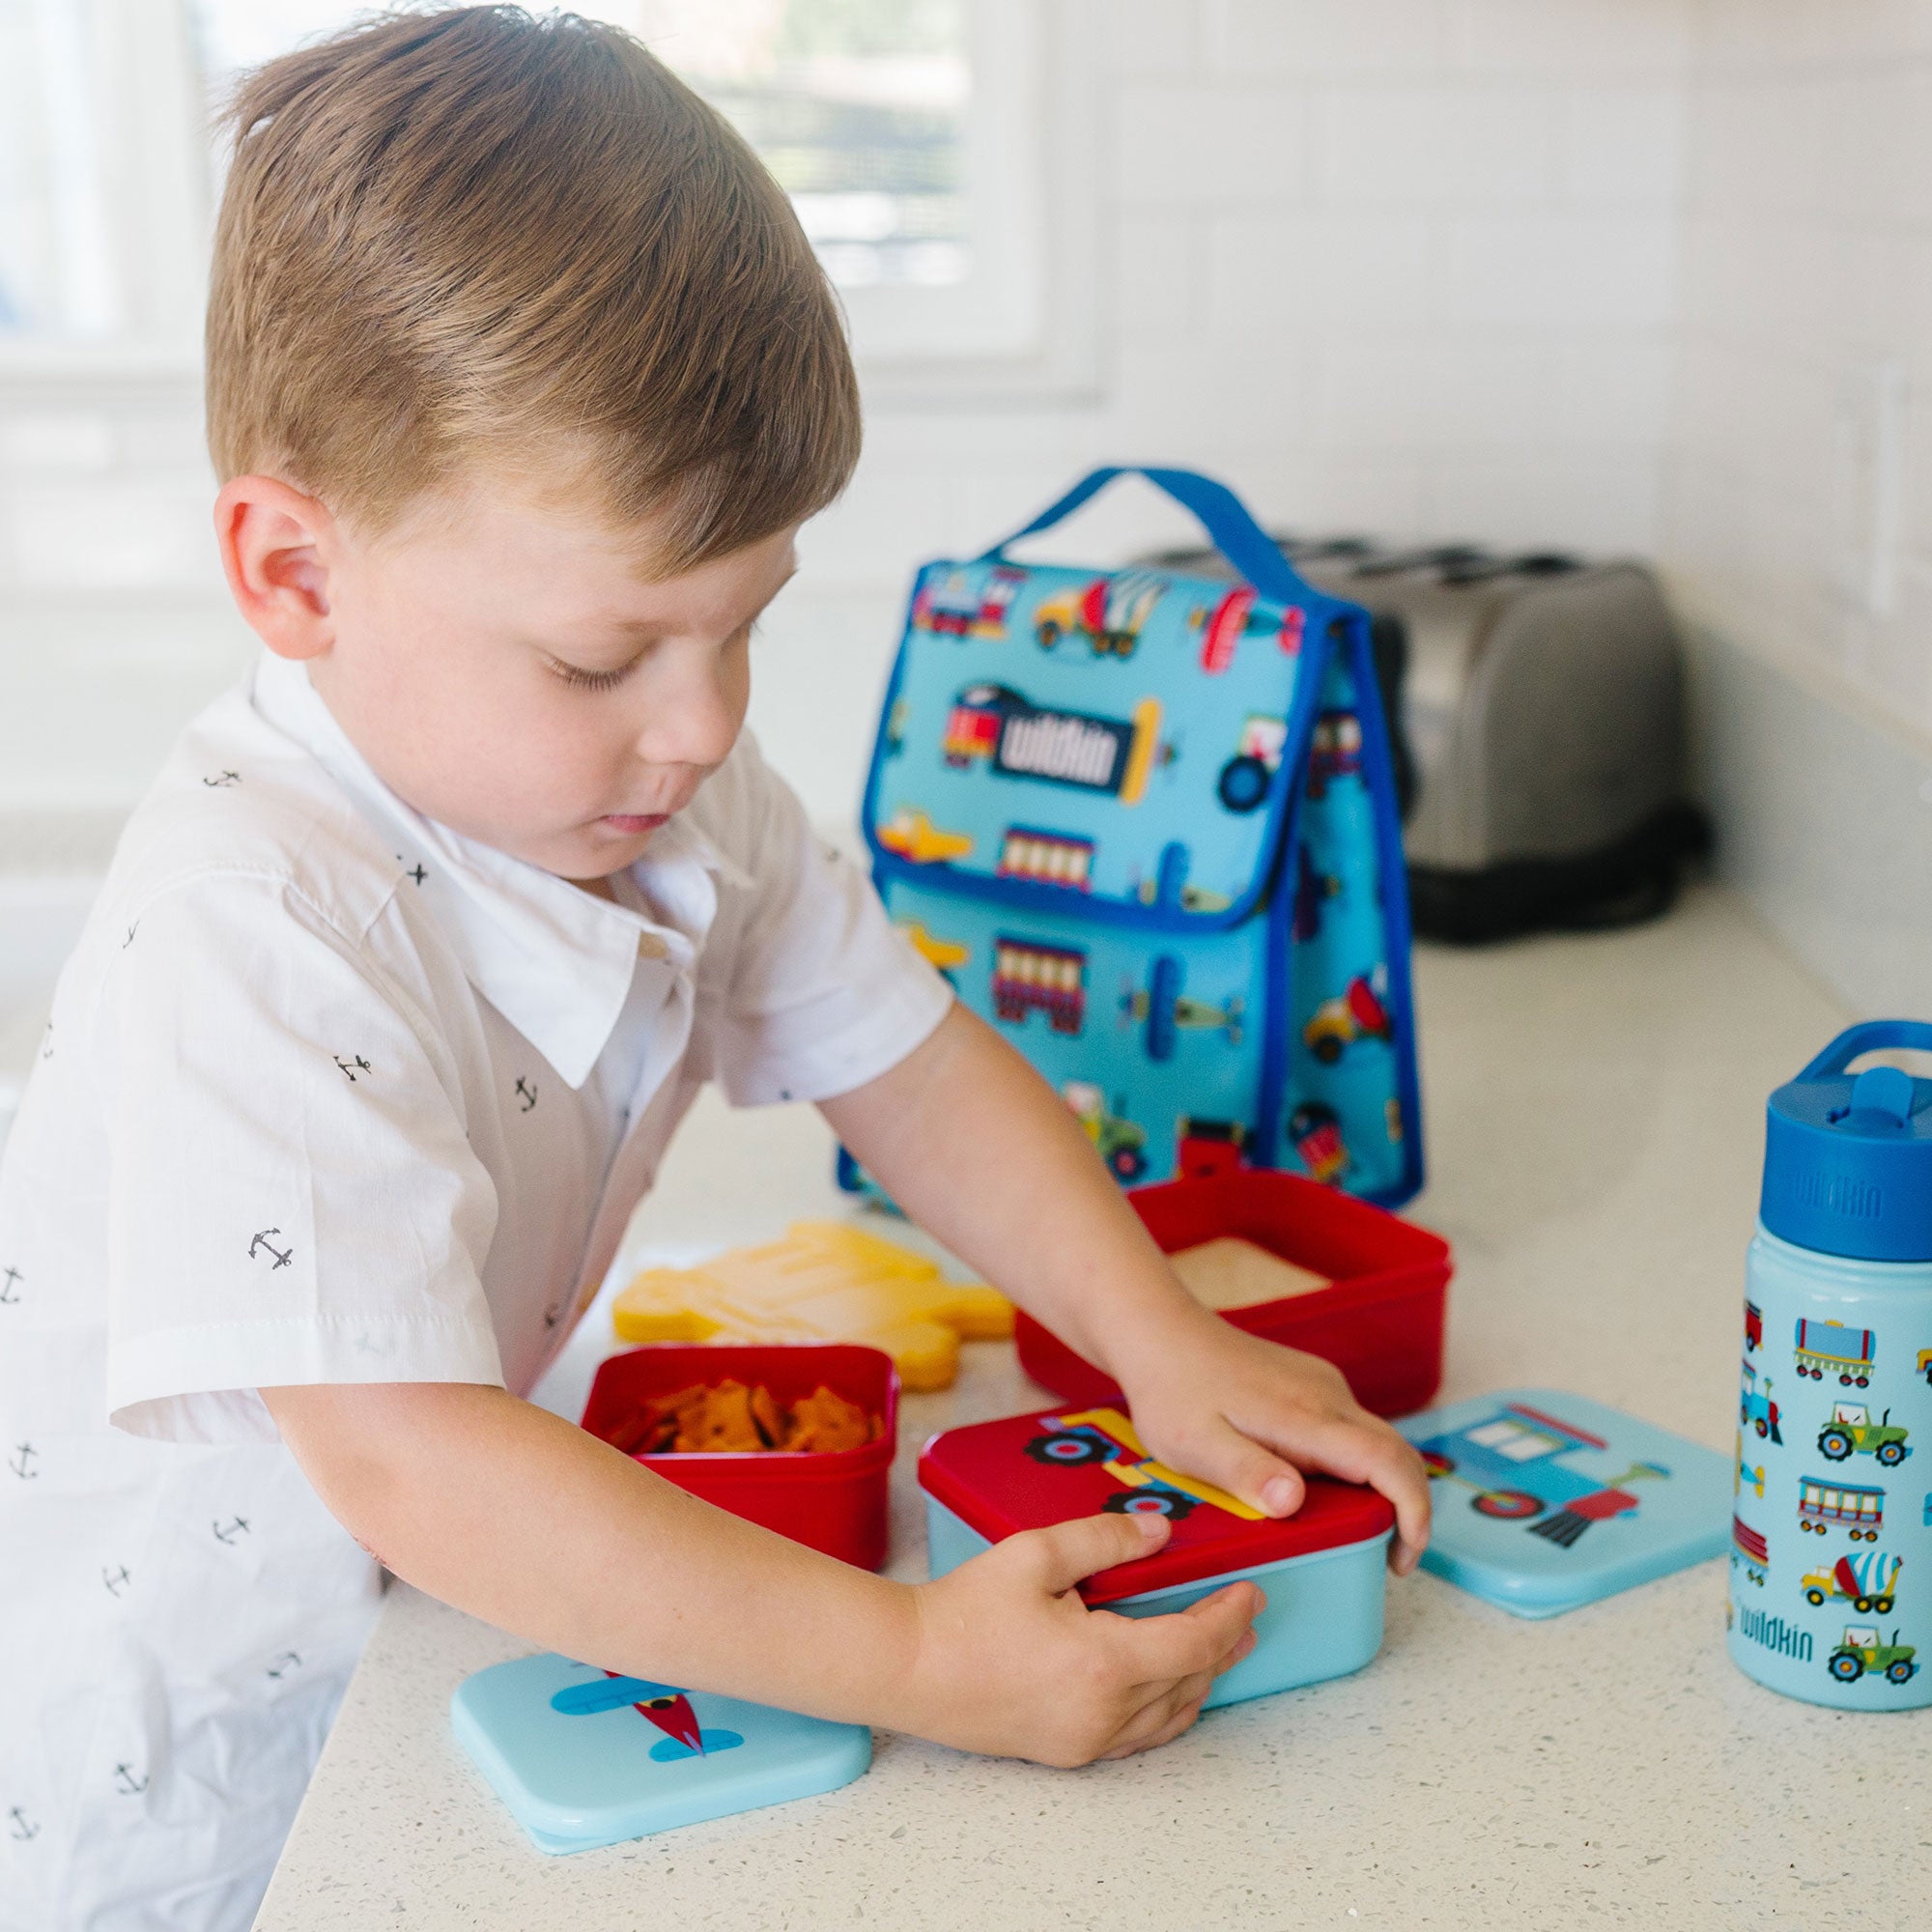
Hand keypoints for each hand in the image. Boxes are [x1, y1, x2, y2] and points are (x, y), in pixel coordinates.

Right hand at [892, 1511, 1260, 1766]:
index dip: (1229, 1616)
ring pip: (1170, 1716)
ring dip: (1202, 1680)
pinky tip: (1171, 1688)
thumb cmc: (965, 1611)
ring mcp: (1086, 1740)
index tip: (1250, 1590)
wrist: (908, 1667)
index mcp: (1103, 1664)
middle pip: (1191, 1681)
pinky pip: (1140, 1736)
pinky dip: (1169, 1709)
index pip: (1194, 1643)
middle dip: (1225, 1645)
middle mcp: (1104, 1713)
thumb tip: (1160, 1533)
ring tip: (1222, 1649)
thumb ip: (1105, 1539)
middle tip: (1247, 1615)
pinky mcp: (1068, 1751)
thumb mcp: (1036, 1553)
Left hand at [1113, 1313, 1431, 1573]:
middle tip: (1389, 1560)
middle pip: (1397, 1452)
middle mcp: (1326, 1395)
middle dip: (1409, 1509)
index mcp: (1304, 1414)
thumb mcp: (1194, 1445)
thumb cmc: (1174, 1392)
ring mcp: (1322, 1385)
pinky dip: (1361, 1467)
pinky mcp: (1312, 1384)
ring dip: (1385, 1488)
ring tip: (1360, 1534)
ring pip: (1378, 1439)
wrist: (1162, 1333)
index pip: (1387, 1460)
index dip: (1411, 1511)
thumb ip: (1245, 1472)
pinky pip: (1353, 1429)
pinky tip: (1327, 1493)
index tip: (1402, 1557)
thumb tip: (1291, 1502)